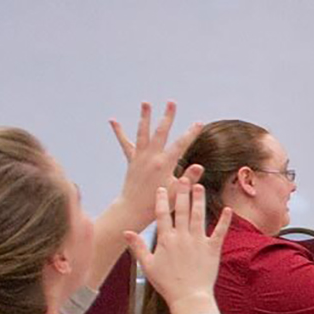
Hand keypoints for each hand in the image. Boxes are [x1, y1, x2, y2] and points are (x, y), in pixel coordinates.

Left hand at [109, 101, 202, 233]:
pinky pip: (125, 144)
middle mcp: (151, 157)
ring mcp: (140, 157)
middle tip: (171, 102)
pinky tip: (114, 120)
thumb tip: (199, 166)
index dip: (191, 133)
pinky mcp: (132, 161)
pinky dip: (120, 132)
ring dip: (145, 117)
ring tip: (146, 102)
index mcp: (164, 164)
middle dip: (167, 117)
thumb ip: (188, 178)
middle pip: (161, 132)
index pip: (180, 144)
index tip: (199, 123)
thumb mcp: (177, 193)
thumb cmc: (158, 204)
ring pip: (143, 133)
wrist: (133, 210)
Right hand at [125, 184, 231, 313]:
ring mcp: (198, 241)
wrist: (188, 297)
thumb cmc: (167, 283)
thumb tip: (125, 232)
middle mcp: (182, 236)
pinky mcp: (212, 249)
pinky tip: (227, 209)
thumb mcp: (147, 265)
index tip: (162, 188)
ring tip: (199, 186)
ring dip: (199, 199)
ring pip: (199, 215)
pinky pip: (219, 232)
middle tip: (183, 177)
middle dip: (182, 191)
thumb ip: (137, 247)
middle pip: (181, 209)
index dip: (162, 199)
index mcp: (165, 239)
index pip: (162, 214)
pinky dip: (224, 221)